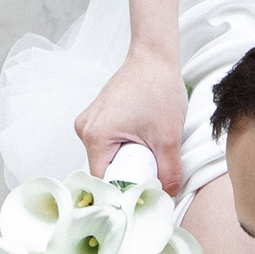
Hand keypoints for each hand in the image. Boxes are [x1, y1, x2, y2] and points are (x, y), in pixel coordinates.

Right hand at [77, 48, 188, 192]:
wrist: (154, 58)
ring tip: (150, 150)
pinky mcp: (98, 118)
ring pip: (108, 157)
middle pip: (105, 170)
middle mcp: (85, 130)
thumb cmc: (157, 87)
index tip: (142, 195)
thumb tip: (167, 195)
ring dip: (129, 160)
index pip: (103, 180)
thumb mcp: (168, 137)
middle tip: (153, 171)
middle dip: (129, 175)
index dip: (124, 191)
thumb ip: (169, 172)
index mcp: (95, 136)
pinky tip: (143, 140)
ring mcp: (90, 122)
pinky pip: (109, 144)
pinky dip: (126, 147)